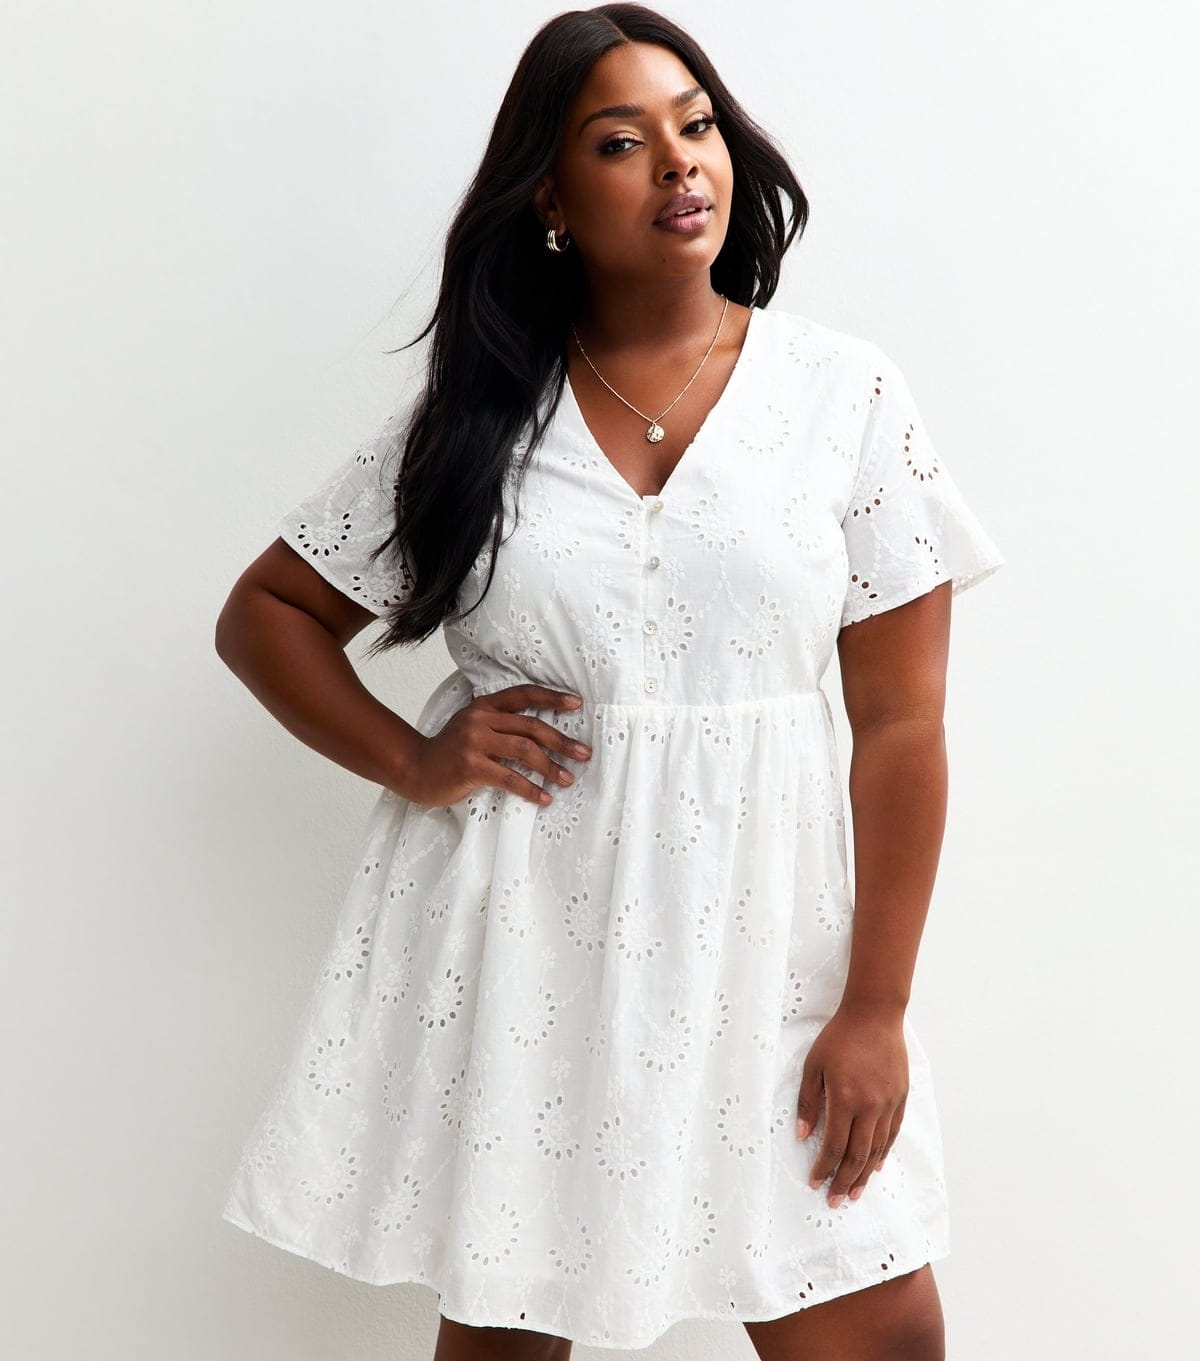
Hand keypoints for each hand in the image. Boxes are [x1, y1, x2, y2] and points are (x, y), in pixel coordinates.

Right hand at [405, 684, 591, 808]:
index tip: (577, 704)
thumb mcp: (474, 727)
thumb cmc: (452, 752)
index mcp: (484, 706)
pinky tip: (544, 798)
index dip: (552, 698)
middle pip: (530, 726)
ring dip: (551, 767)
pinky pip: (509, 778)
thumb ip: (500, 723)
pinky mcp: (470, 767)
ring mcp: (474, 742)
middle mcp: (480, 719)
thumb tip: (543, 733)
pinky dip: (530, 789)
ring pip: (524, 751)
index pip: (524, 695)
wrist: (416, 769)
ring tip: (568, 778)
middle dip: (561, 741)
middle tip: (584, 753)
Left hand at [794, 1000, 908, 1207]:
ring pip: (877, 1149)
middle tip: (835, 1200)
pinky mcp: (901, 1098)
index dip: (824, 1168)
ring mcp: (889, 1104)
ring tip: (854, 1193)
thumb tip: (803, 1136)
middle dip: (844, 1181)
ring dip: (864, 1175)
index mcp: (845, 1098)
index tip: (815, 1182)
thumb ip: (809, 1102)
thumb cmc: (839, 1037)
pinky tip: (874, 1167)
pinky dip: (882, 1153)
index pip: (835, 1146)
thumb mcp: (814, 1065)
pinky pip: (891, 1134)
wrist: (875, 1016)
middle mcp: (870, 1106)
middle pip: (857, 1155)